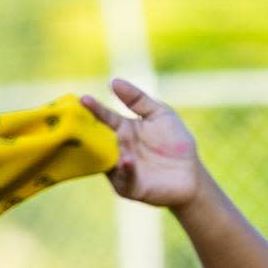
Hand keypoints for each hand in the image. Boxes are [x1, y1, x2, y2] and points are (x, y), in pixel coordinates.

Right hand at [81, 78, 202, 207]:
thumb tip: (113, 81)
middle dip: (86, 131)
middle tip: (75, 121)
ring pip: (105, 159)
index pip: (105, 117)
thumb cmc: (176, 142)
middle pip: (98, 139)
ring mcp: (121, 168)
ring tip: (100, 139)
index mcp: (123, 129)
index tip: (83, 99)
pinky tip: (127, 160)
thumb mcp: (160, 114)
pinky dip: (125, 169)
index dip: (94, 108)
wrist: (192, 174)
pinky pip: (124, 178)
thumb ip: (138, 99)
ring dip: (102, 150)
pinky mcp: (129, 186)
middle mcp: (117, 148)